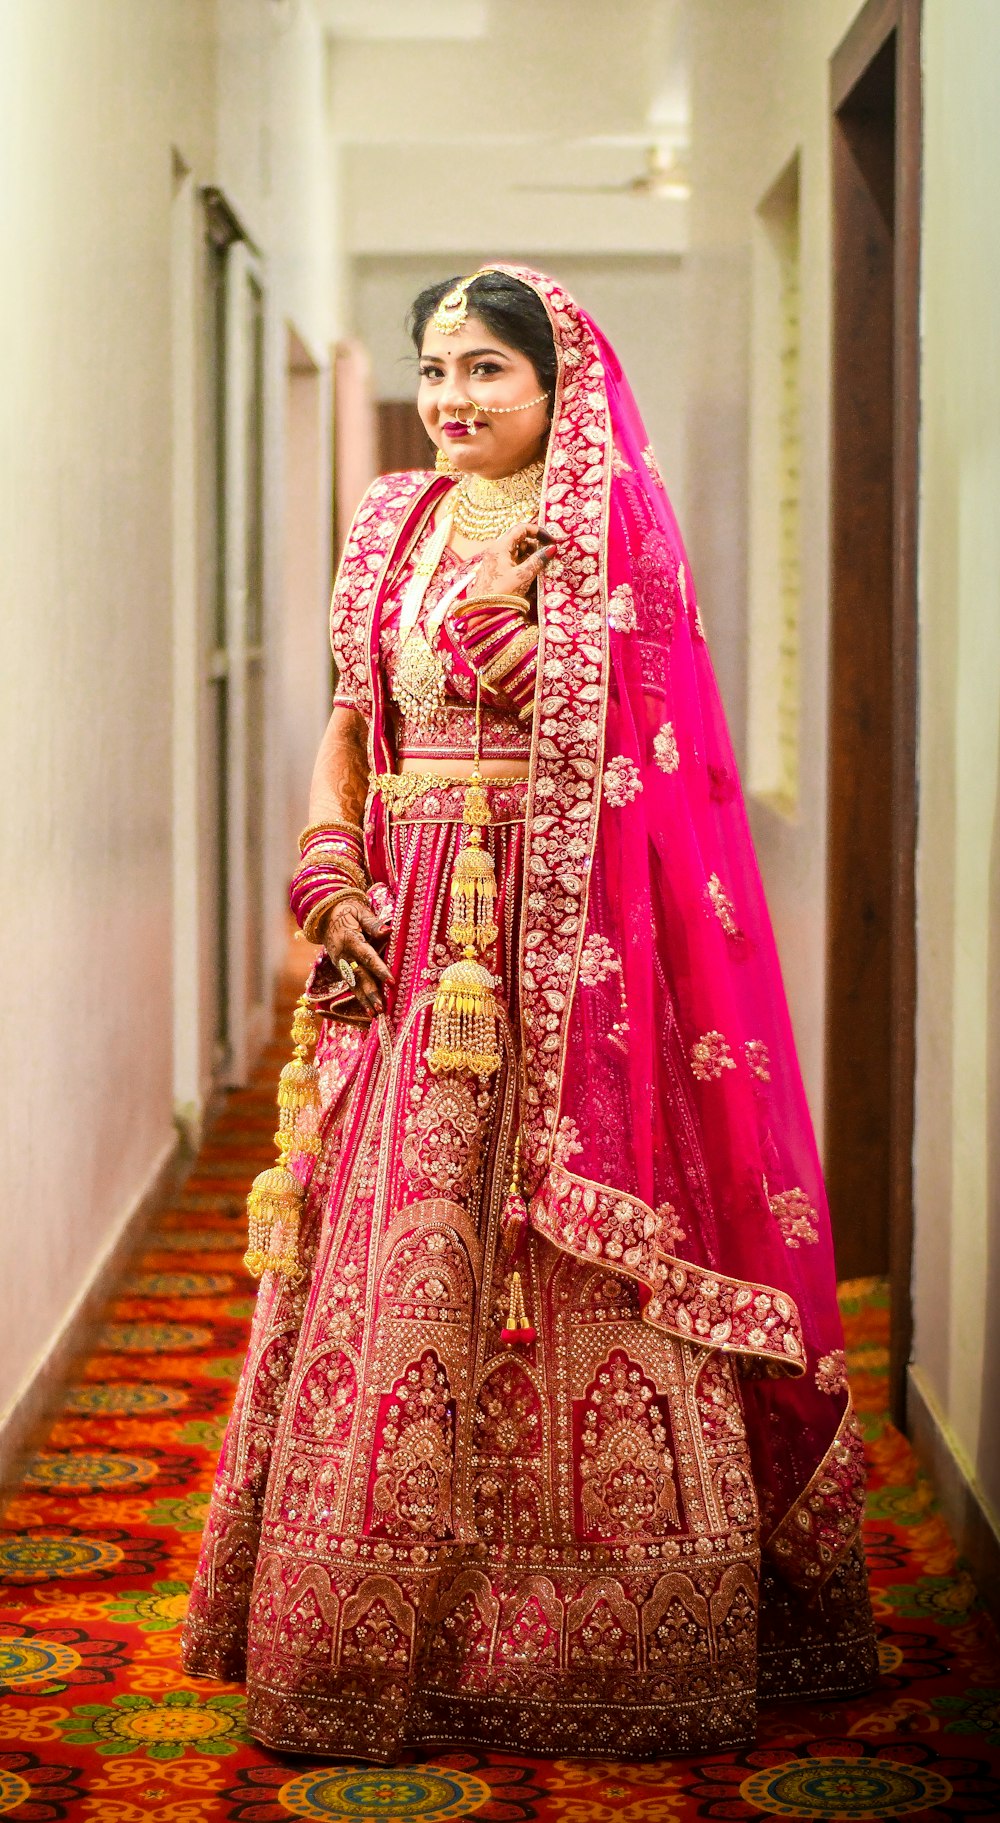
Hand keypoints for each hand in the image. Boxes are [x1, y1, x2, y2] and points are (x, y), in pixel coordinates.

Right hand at [320, 897, 393, 1018]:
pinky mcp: (341, 968)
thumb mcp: (360, 911)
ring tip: (375, 1014)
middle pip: (359, 976)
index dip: (379, 969)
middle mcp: (343, 954)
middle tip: (381, 1008)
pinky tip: (368, 1010)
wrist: (324, 915)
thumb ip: (373, 923)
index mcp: (349, 939)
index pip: (367, 956)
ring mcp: (340, 963)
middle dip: (370, 993)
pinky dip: (360, 998)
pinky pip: (351, 984)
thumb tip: (388, 931)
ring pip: (354, 984)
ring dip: (364, 1000)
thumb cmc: (348, 911)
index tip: (392, 981)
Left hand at [467, 520, 558, 601]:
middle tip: (548, 554)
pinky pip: (513, 561)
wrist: (482, 611)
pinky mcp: (497, 571)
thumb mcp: (522, 576)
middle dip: (535, 545)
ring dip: (531, 555)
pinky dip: (524, 563)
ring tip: (543, 565)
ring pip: (517, 551)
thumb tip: (552, 549)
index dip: (537, 531)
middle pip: (519, 539)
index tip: (550, 540)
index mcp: (500, 546)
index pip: (521, 528)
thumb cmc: (501, 592)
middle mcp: (497, 550)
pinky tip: (533, 572)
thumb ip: (537, 561)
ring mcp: (496, 560)